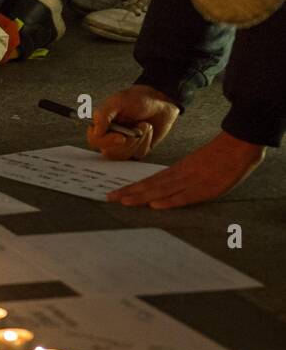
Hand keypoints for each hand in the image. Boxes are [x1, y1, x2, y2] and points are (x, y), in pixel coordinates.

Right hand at [87, 85, 180, 159]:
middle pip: (110, 152)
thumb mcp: (117, 102)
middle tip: (136, 128)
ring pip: (124, 155)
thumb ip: (102, 115)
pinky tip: (147, 131)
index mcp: (101, 124)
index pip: (95, 140)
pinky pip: (138, 155)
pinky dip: (146, 142)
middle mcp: (109, 136)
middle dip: (128, 141)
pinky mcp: (136, 150)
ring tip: (143, 126)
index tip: (121, 137)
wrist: (159, 103)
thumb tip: (95, 132)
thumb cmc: (137, 100)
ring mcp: (123, 145)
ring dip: (138, 140)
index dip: (107, 141)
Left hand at [107, 132, 266, 207]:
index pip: (151, 180)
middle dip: (130, 192)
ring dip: (143, 196)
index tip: (116, 193)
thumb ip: (181, 175)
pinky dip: (171, 201)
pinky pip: (186, 196)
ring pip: (163, 190)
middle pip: (151, 185)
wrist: (240, 145)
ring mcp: (193, 181)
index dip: (133, 187)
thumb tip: (163, 187)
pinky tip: (156, 205)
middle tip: (110, 198)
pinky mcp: (207, 188)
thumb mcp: (196, 165)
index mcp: (179, 169)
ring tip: (125, 201)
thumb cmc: (220, 156)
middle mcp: (182, 175)